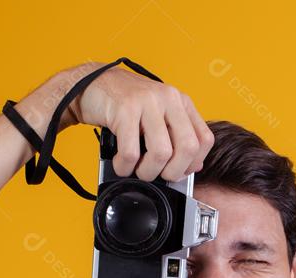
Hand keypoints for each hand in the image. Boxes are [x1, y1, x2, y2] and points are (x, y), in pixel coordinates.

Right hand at [61, 61, 214, 181]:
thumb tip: (193, 166)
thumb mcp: (156, 115)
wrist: (91, 84)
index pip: (204, 140)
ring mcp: (148, 102)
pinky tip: (120, 163)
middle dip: (172, 172)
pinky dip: (125, 166)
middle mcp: (168, 98)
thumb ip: (175, 135)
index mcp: (180, 101)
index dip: (192, 163)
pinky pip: (132, 152)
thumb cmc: (123, 104)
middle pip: (187, 148)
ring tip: (136, 169)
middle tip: (158, 174)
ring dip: (147, 171)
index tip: (177, 170)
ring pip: (161, 153)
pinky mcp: (125, 110)